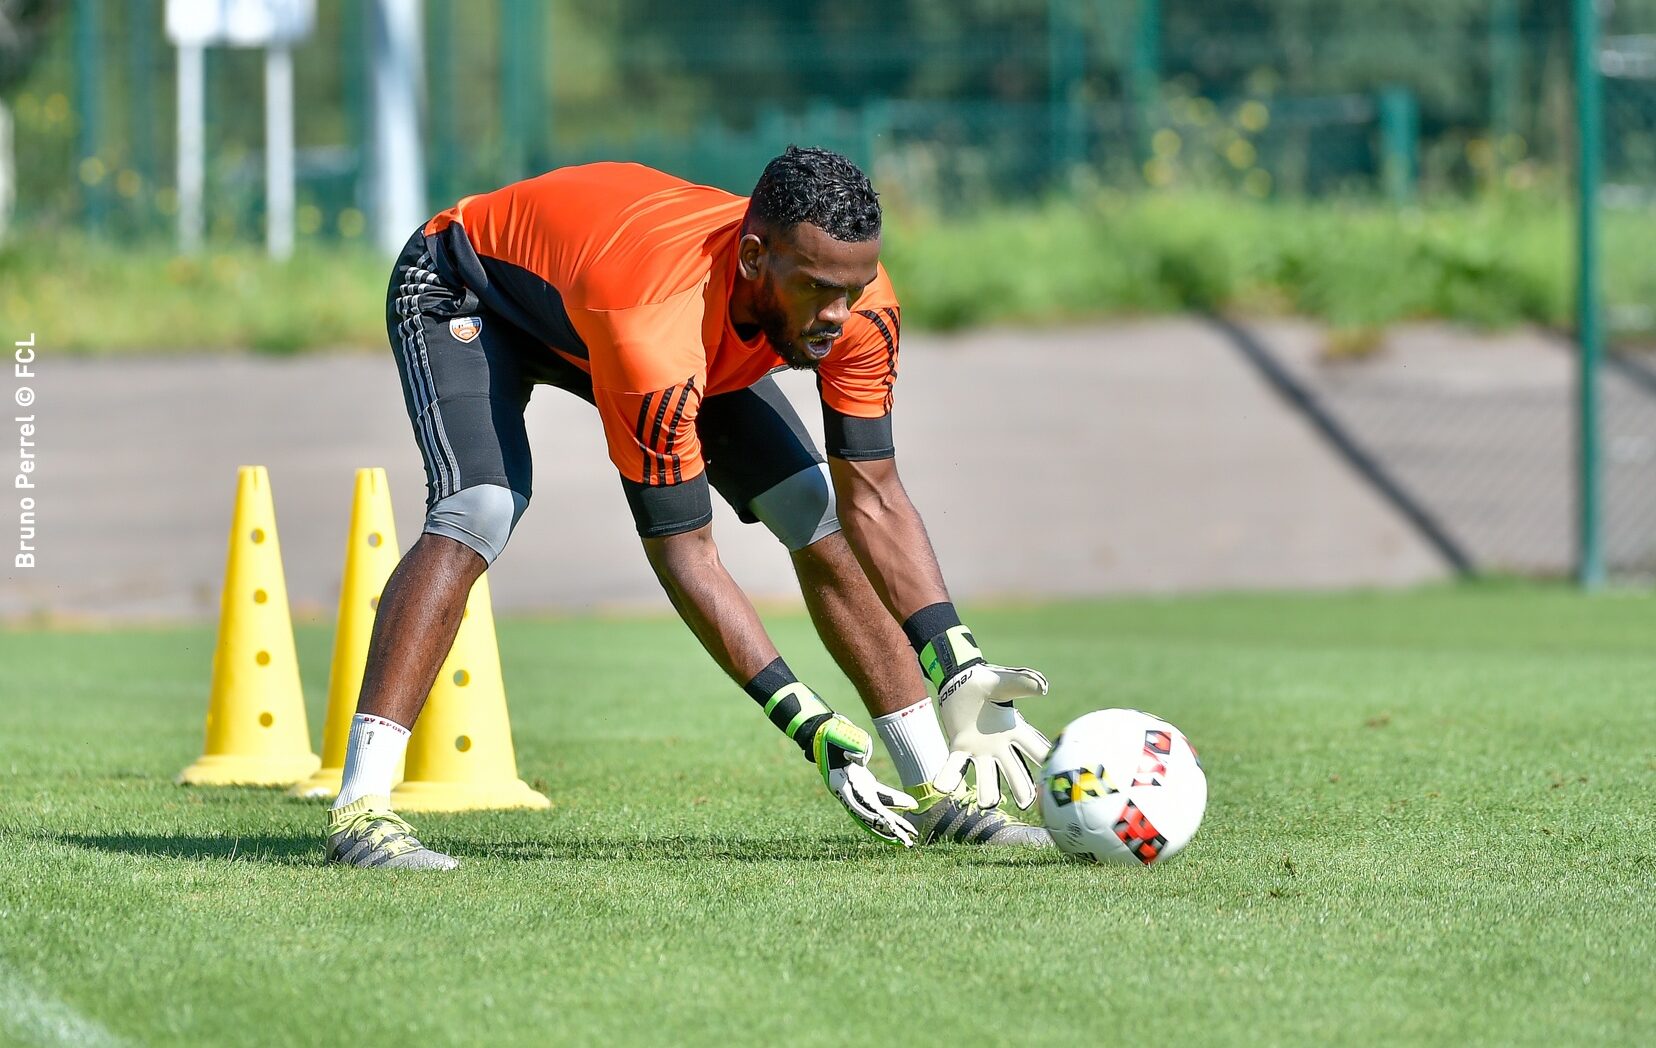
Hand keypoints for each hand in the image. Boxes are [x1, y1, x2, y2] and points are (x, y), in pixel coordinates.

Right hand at [813, 714, 918, 846]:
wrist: (821, 731)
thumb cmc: (830, 732)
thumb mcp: (838, 734)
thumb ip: (851, 744)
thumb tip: (863, 758)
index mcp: (840, 783)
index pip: (858, 805)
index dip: (873, 816)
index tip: (887, 824)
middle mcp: (849, 791)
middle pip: (871, 816)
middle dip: (889, 829)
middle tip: (906, 843)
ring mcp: (857, 788)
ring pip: (878, 809)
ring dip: (894, 822)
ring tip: (911, 835)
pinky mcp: (864, 782)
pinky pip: (882, 796)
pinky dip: (895, 802)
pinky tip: (910, 806)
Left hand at [932, 663, 1050, 809]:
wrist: (959, 678)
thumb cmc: (986, 680)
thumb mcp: (1005, 681)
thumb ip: (1022, 683)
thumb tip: (1043, 687)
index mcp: (1016, 730)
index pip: (1037, 750)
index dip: (1047, 764)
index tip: (1057, 778)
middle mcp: (1000, 746)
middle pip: (1015, 772)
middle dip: (1021, 789)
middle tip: (1027, 804)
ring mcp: (980, 751)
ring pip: (986, 777)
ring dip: (987, 792)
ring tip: (987, 803)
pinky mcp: (959, 748)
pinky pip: (954, 767)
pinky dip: (949, 778)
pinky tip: (942, 788)